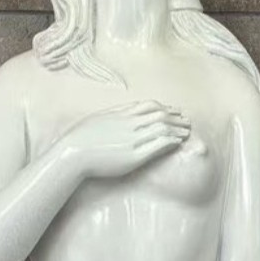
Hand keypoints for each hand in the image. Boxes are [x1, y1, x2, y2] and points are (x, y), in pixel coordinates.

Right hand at [58, 99, 189, 179]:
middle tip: (186, 121)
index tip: (173, 111)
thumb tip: (125, 111)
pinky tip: (178, 142)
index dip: (164, 107)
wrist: (73, 152)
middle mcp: (130, 123)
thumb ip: (114, 114)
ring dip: (177, 129)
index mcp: (121, 114)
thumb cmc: (80, 138)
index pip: (149, 106)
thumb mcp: (99, 119)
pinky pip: (158, 145)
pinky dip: (170, 141)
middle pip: (160, 115)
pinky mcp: (135, 155)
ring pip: (163, 128)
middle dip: (175, 117)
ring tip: (186, 132)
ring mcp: (133, 139)